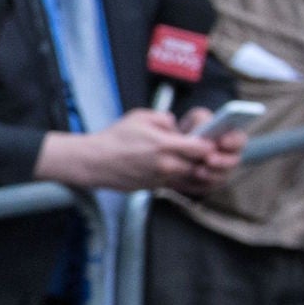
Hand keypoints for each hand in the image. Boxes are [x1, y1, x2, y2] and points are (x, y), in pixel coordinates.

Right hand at [36, 109, 217, 191]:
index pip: (203, 149)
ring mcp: (161, 179)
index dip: (208, 144)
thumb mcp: (140, 117)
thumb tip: (177, 126)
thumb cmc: (115, 138)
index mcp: (165, 146)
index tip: (205, 139)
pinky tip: (167, 165)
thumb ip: (165, 119)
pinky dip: (176, 175)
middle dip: (200, 157)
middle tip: (196, 148)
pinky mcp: (155, 188)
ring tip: (179, 156)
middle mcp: (167, 165)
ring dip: (190, 167)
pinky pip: (175, 182)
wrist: (95, 162)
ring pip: (189, 175)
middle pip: (200, 164)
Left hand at [173, 109, 247, 195]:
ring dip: (210, 174)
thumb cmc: (192, 130)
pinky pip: (207, 187)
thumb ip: (200, 119)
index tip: (222, 141)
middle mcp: (230, 158)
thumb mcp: (195, 120)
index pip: (240, 140)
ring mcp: (221, 174)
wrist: (177, 152)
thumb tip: (201, 124)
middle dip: (222, 161)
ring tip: (198, 170)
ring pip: (220, 177)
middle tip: (209, 158)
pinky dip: (199, 183)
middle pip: (233, 162)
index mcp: (232, 139)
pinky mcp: (209, 186)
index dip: (233, 141)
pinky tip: (191, 177)